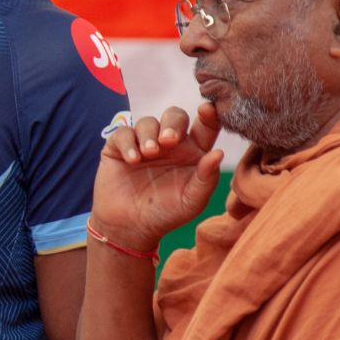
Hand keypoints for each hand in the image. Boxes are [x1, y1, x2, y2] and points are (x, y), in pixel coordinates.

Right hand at [93, 103, 223, 249]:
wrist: (129, 228)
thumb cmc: (166, 214)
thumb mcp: (191, 201)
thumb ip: (206, 178)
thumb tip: (219, 153)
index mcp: (193, 152)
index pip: (204, 126)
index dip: (208, 114)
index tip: (207, 110)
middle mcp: (169, 143)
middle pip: (174, 116)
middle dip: (172, 123)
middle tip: (169, 140)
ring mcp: (144, 143)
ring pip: (148, 122)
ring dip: (148, 134)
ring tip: (149, 153)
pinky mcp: (119, 147)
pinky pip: (123, 133)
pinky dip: (128, 143)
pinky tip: (132, 160)